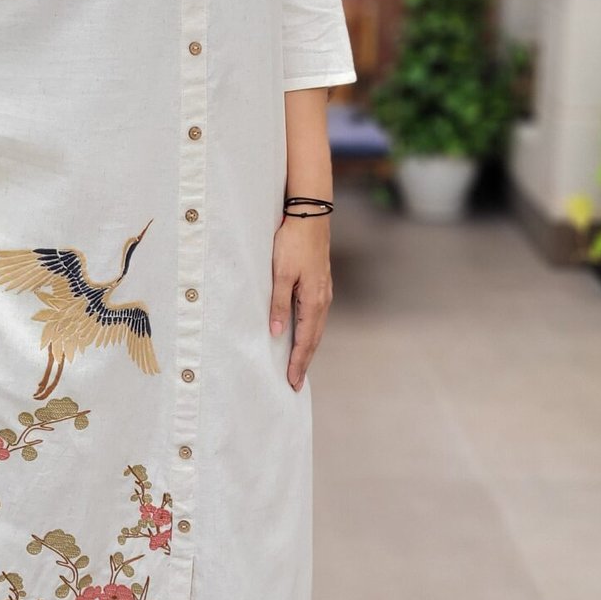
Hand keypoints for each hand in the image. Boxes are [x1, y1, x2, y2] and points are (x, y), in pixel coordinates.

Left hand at [270, 211, 331, 389]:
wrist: (310, 216)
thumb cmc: (293, 242)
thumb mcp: (281, 274)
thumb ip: (278, 304)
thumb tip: (276, 333)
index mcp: (313, 300)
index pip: (305, 340)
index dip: (298, 362)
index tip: (292, 382)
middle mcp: (323, 300)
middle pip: (314, 339)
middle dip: (304, 362)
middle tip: (296, 383)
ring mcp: (324, 292)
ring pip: (316, 328)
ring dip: (308, 348)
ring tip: (299, 366)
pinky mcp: (321, 284)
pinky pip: (316, 317)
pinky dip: (310, 332)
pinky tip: (303, 335)